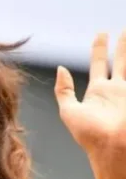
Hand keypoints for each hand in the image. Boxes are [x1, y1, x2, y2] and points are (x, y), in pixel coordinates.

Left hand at [54, 31, 125, 160]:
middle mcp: (116, 90)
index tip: (101, 34)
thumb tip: (60, 68)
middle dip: (121, 46)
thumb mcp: (69, 112)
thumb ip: (64, 91)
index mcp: (98, 92)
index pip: (99, 65)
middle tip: (123, 30)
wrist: (113, 147)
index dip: (99, 49)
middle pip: (120, 61)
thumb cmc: (89, 134)